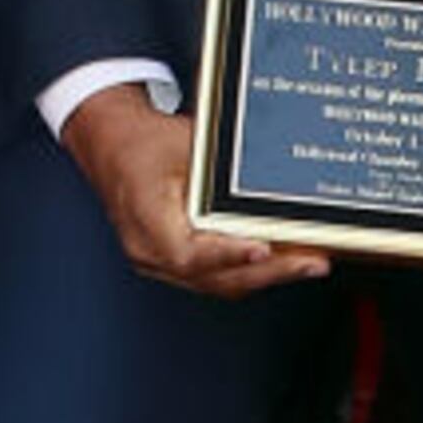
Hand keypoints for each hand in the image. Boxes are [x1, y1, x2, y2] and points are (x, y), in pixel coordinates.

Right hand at [62, 81, 332, 298]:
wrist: (110, 143)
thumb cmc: (142, 141)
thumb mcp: (185, 143)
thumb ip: (223, 171)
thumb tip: (275, 186)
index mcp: (145, 219)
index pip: (188, 254)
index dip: (228, 256)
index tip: (263, 250)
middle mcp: (148, 251)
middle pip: (213, 277)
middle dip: (268, 273)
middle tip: (311, 263)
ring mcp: (157, 262)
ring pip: (217, 281)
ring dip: (264, 276)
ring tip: (307, 264)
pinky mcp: (170, 263)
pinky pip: (212, 275)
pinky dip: (246, 269)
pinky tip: (278, 260)